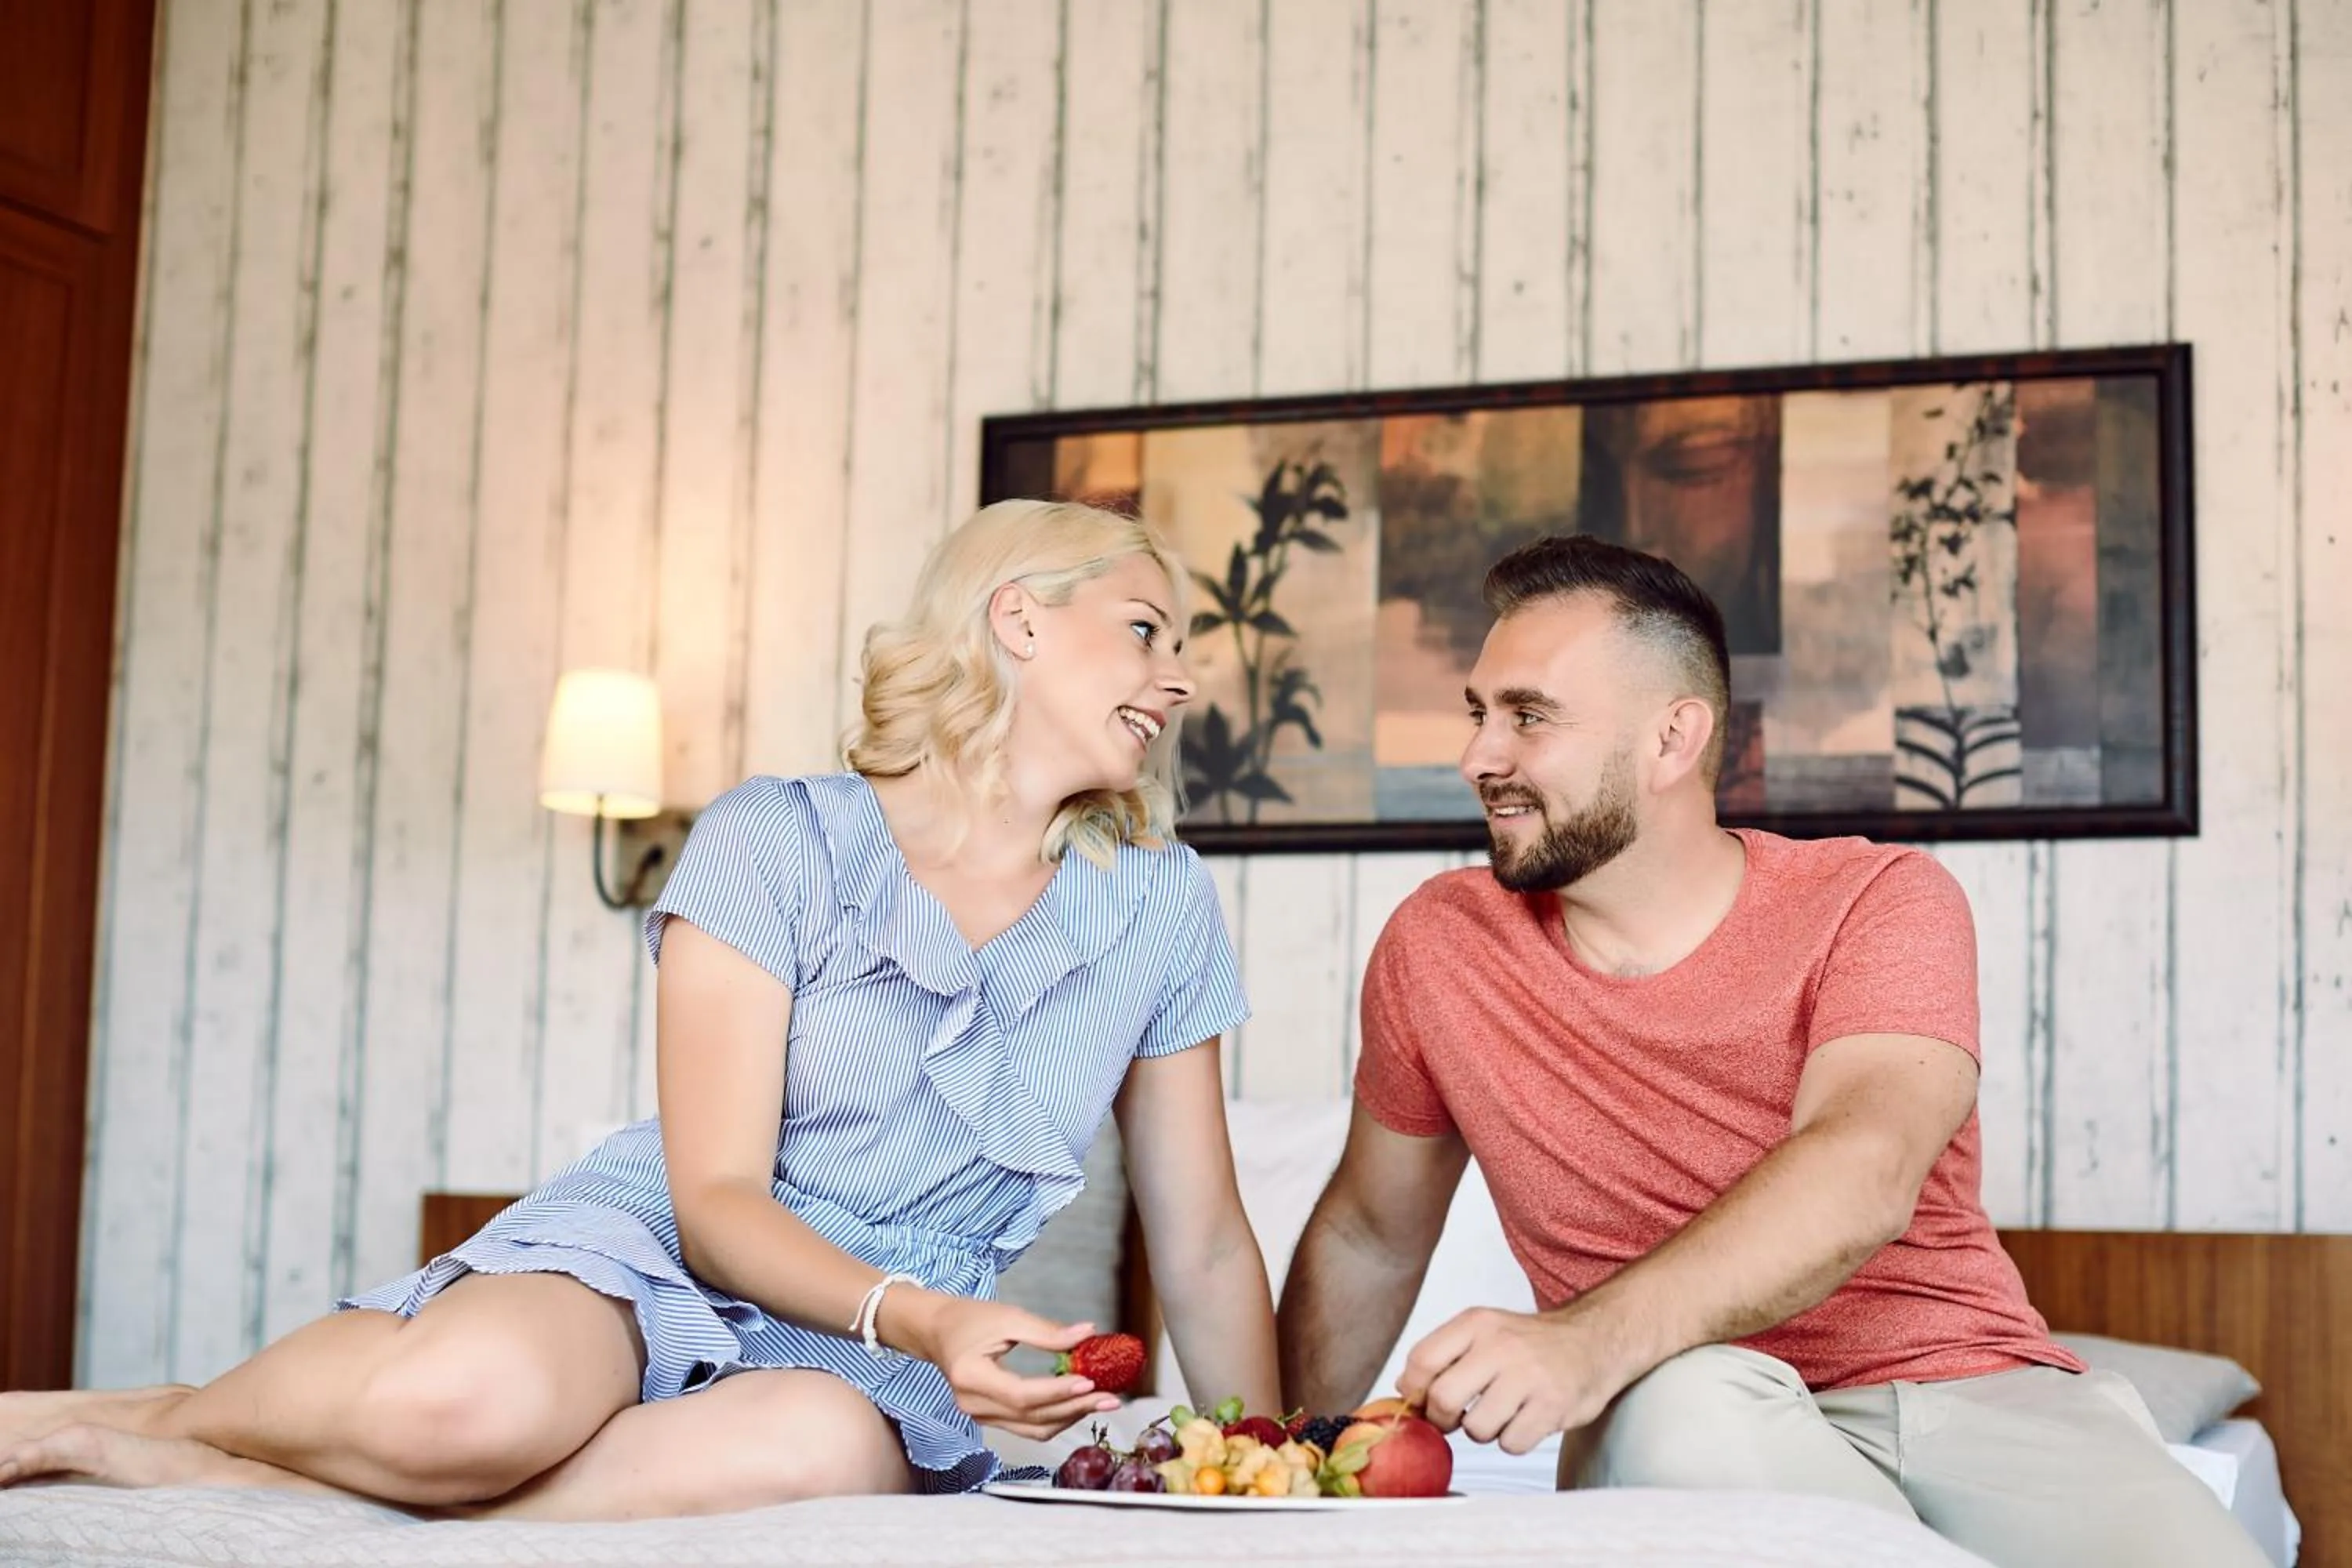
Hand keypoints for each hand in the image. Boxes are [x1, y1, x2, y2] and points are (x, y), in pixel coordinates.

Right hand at [910, 1297, 1121, 1440]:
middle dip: (1075, 1408)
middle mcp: (972, 1404)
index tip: (1091, 1382)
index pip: (1021, 1395)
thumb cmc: (968, 1319)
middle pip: (1032, 1417)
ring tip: (1102, 1403)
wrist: (937, 1331)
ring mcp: (979, 1416)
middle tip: (1111, 1398)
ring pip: (1033, 1429)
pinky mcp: (989, 1418)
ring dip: (1070, 1418)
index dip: (1058, 1392)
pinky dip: (1056, 1418)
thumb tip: (1087, 1334)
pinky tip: (1078, 1405)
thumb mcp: (1008, 1317)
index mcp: (971, 1376)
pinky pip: (1027, 1427)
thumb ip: (1047, 1331)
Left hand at [1395, 1305, 1643, 1455]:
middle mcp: (1501, 1345)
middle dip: (1444, 1418)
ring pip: (1477, 1428)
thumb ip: (1443, 1355)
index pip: (1422, 1360)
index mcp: (1477, 1323)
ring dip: (1484, 1431)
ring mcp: (1528, 1376)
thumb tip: (1403, 1389)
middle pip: (1443, 1398)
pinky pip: (1511, 1443)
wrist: (1596, 1341)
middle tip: (1456, 1417)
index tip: (1422, 1401)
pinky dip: (1514, 1440)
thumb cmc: (1532, 1344)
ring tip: (1502, 1412)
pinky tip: (1525, 1420)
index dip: (1414, 1390)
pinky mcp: (1552, 1405)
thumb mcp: (1486, 1332)